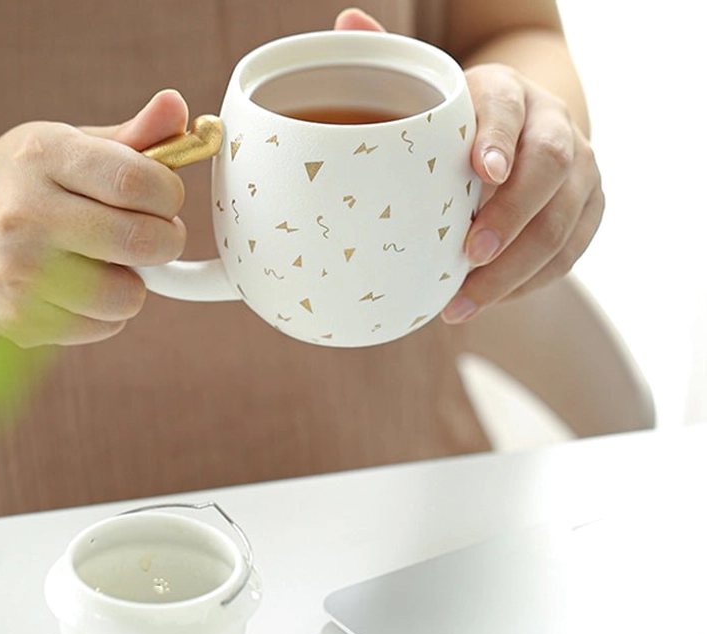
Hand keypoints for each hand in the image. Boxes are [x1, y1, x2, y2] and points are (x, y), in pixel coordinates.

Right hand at [0, 90, 188, 346]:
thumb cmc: (22, 185)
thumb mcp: (68, 146)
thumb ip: (132, 136)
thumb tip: (178, 108)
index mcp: (44, 156)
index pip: (138, 182)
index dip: (170, 197)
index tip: (164, 200)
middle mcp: (25, 212)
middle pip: (143, 241)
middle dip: (164, 242)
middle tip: (150, 236)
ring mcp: (18, 270)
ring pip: (128, 294)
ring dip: (133, 283)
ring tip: (106, 263)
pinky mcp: (19, 318)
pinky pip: (105, 325)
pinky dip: (107, 313)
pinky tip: (80, 289)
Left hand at [335, 9, 603, 324]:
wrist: (525, 133)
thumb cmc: (461, 122)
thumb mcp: (432, 91)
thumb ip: (392, 63)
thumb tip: (345, 25)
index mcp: (510, 91)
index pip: (511, 107)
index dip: (500, 138)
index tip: (481, 173)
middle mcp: (556, 127)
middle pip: (552, 169)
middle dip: (511, 218)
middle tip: (468, 256)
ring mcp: (582, 173)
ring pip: (563, 224)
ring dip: (514, 270)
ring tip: (463, 305)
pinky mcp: (590, 213)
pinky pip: (567, 256)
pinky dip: (526, 284)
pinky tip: (485, 302)